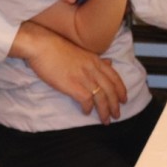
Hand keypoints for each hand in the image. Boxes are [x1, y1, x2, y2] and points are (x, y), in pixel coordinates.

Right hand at [11, 22, 127, 122]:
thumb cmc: (57, 48)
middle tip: (117, 115)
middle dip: (115, 105)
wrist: (42, 46)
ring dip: (104, 111)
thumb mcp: (82, 52)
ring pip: (101, 98)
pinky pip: (86, 100)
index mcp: (96, 61)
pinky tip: (86, 112)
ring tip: (105, 120)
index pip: (115, 78)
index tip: (124, 99)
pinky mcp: (73, 85)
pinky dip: (88, 108)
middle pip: (110, 90)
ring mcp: (84, 77)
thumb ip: (96, 60)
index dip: (121, 90)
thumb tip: (109, 62)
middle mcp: (93, 69)